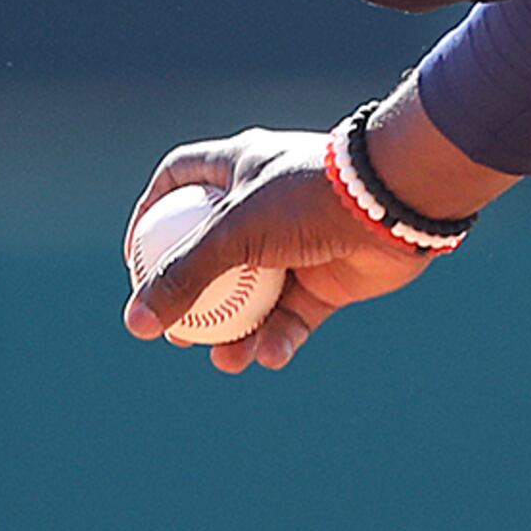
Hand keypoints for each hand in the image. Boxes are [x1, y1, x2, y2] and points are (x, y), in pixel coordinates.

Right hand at [122, 126, 429, 373]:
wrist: (395, 204)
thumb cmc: (308, 199)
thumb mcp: (234, 231)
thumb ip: (184, 275)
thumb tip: (136, 323)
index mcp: (238, 169)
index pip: (177, 184)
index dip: (150, 219)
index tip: (135, 262)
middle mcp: (265, 207)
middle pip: (211, 256)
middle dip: (193, 300)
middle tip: (179, 336)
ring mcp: (297, 246)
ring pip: (252, 298)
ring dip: (237, 334)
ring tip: (226, 361)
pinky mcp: (329, 281)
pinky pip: (294, 319)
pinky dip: (280, 340)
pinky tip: (270, 358)